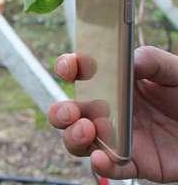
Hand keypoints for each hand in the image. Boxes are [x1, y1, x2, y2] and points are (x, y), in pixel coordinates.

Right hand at [49, 46, 177, 181]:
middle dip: (60, 112)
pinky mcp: (131, 162)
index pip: (80, 73)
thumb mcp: (174, 71)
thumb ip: (152, 60)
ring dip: (72, 137)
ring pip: (79, 141)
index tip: (69, 68)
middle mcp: (107, 110)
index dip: (68, 67)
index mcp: (112, 82)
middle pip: (69, 112)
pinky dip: (101, 165)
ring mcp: (116, 137)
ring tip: (86, 130)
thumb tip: (129, 60)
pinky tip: (101, 158)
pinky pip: (109, 167)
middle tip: (70, 111)